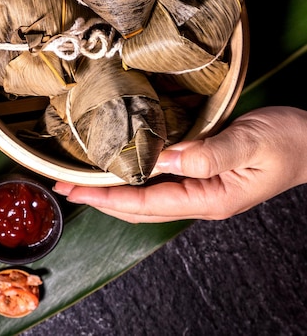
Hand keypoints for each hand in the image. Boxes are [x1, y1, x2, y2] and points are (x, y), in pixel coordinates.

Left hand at [53, 107, 306, 221]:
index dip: (108, 198)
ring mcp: (202, 190)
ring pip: (147, 199)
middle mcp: (201, 199)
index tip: (76, 191)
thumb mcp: (251, 142)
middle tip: (65, 189)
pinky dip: (134, 180)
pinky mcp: (203, 175)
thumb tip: (162, 158)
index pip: (148, 204)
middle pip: (140, 208)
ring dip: (113, 191)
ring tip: (82, 182)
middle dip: (101, 199)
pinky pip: (160, 184)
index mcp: (210, 198)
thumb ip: (208, 153)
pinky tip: (122, 169)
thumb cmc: (288, 141)